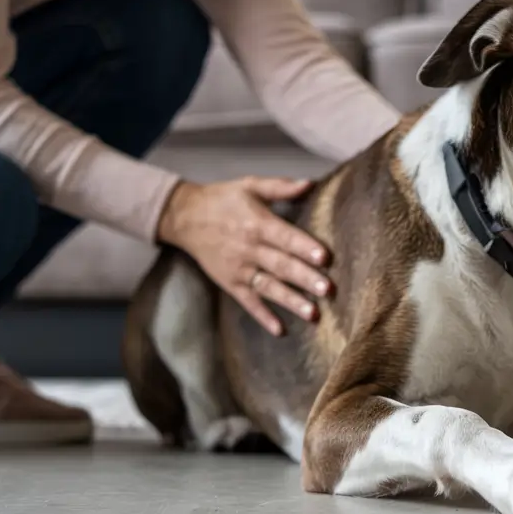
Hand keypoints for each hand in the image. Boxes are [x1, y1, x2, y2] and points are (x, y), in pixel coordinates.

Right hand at [156, 176, 329, 335]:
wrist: (184, 217)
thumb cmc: (222, 199)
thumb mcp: (249, 185)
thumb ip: (280, 187)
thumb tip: (310, 183)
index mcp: (257, 223)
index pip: (285, 237)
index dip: (304, 247)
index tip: (325, 258)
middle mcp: (249, 248)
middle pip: (281, 265)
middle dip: (305, 278)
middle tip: (328, 290)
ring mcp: (239, 269)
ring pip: (269, 287)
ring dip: (291, 301)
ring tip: (313, 314)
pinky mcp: (230, 283)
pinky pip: (248, 302)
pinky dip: (263, 316)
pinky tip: (280, 330)